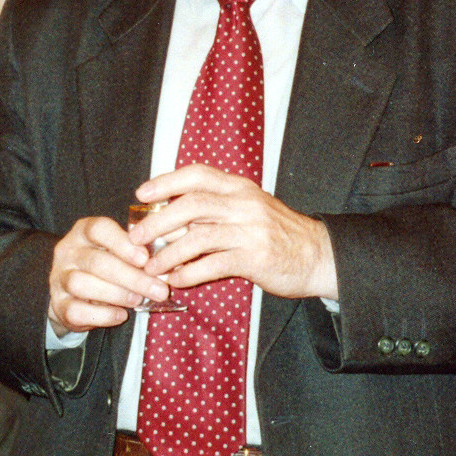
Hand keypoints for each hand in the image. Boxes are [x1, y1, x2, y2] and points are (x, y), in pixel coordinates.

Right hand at [47, 216, 169, 336]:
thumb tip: (181, 236)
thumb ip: (145, 243)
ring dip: (117, 294)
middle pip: (97, 262)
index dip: (123, 243)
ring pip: (83, 285)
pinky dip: (101, 315)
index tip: (145, 258)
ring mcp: (59, 278)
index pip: (99, 229)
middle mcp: (68, 251)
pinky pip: (76, 311)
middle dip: (131, 277)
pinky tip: (120, 315)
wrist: (74, 289)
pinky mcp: (58, 305)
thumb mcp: (121, 246)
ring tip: (139, 300)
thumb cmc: (108, 261)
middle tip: (159, 289)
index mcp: (85, 230)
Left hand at [129, 165, 337, 300]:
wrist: (318, 255)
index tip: (142, 194)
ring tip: (151, 268)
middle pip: (191, 204)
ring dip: (168, 254)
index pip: (197, 174)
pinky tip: (177, 280)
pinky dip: (190, 273)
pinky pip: (213, 264)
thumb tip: (172, 214)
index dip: (166, 182)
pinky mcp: (256, 258)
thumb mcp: (249, 208)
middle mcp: (244, 203)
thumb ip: (217, 207)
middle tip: (137, 238)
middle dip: (158, 222)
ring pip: (198, 236)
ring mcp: (251, 230)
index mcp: (240, 187)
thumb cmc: (278, 232)